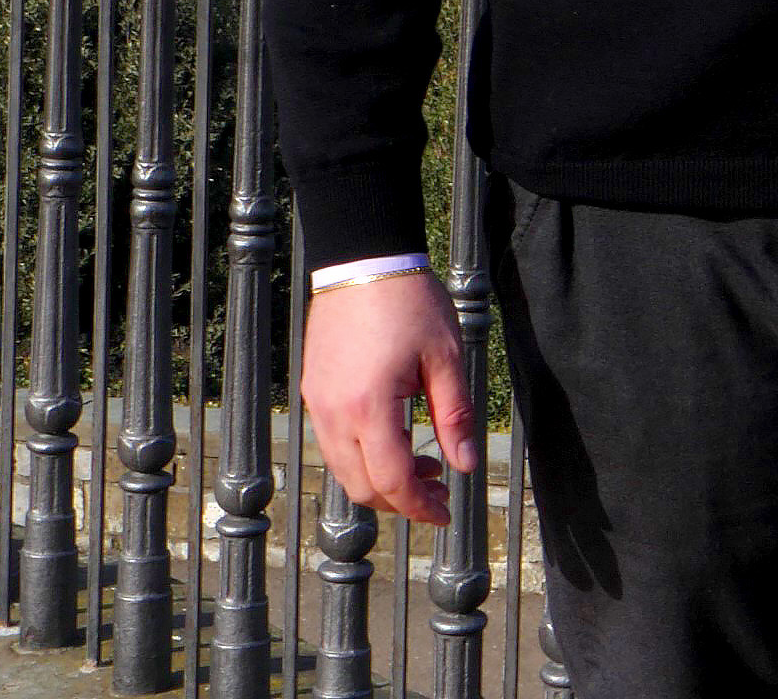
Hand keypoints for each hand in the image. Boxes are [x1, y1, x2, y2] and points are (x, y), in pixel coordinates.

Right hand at [301, 270, 476, 526]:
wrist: (363, 262)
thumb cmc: (410, 304)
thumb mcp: (447, 358)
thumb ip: (455, 416)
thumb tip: (465, 465)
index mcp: (369, 408)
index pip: (391, 481)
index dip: (420, 506)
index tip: (446, 514)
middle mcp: (333, 414)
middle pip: (361, 486)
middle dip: (401, 501)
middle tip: (440, 493)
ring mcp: (317, 404)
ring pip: (342, 470)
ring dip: (380, 481)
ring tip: (424, 467)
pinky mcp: (312, 392)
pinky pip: (333, 444)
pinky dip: (362, 458)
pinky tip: (396, 441)